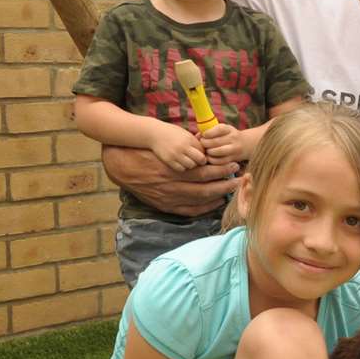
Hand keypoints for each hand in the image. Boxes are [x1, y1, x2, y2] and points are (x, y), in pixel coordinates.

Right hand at [102, 146, 237, 216]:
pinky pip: (189, 210)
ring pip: (199, 200)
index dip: (221, 170)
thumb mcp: (164, 148)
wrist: (121, 165)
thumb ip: (184, 151)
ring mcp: (168, 198)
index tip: (233, 166)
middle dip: (225, 183)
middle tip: (239, 177)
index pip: (204, 172)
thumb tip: (206, 150)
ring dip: (219, 195)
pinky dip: (205, 208)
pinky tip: (216, 202)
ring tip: (232, 189)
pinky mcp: (164, 205)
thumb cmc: (145, 152)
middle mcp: (171, 186)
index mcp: (173, 169)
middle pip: (206, 187)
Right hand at [148, 122, 207, 171]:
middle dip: (200, 161)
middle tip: (197, 160)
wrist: (154, 133)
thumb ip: (196, 143)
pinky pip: (181, 169)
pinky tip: (179, 162)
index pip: (204, 151)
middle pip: (200, 160)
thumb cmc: (173, 134)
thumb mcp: (186, 135)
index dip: (205, 154)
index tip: (201, 154)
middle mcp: (184, 147)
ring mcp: (176, 154)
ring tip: (187, 160)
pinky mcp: (168, 160)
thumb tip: (209, 153)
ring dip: (191, 165)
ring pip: (191, 166)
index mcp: (190, 139)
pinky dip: (182, 167)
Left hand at [199, 122, 248, 163]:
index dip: (208, 133)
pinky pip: (219, 161)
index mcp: (229, 129)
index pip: (218, 130)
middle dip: (205, 143)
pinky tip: (210, 157)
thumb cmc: (228, 136)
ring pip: (217, 152)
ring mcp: (234, 149)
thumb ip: (209, 131)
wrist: (246, 144)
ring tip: (206, 151)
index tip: (204, 135)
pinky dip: (212, 160)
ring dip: (208, 152)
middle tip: (202, 144)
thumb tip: (197, 136)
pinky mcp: (233, 159)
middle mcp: (233, 138)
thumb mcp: (222, 130)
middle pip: (215, 142)